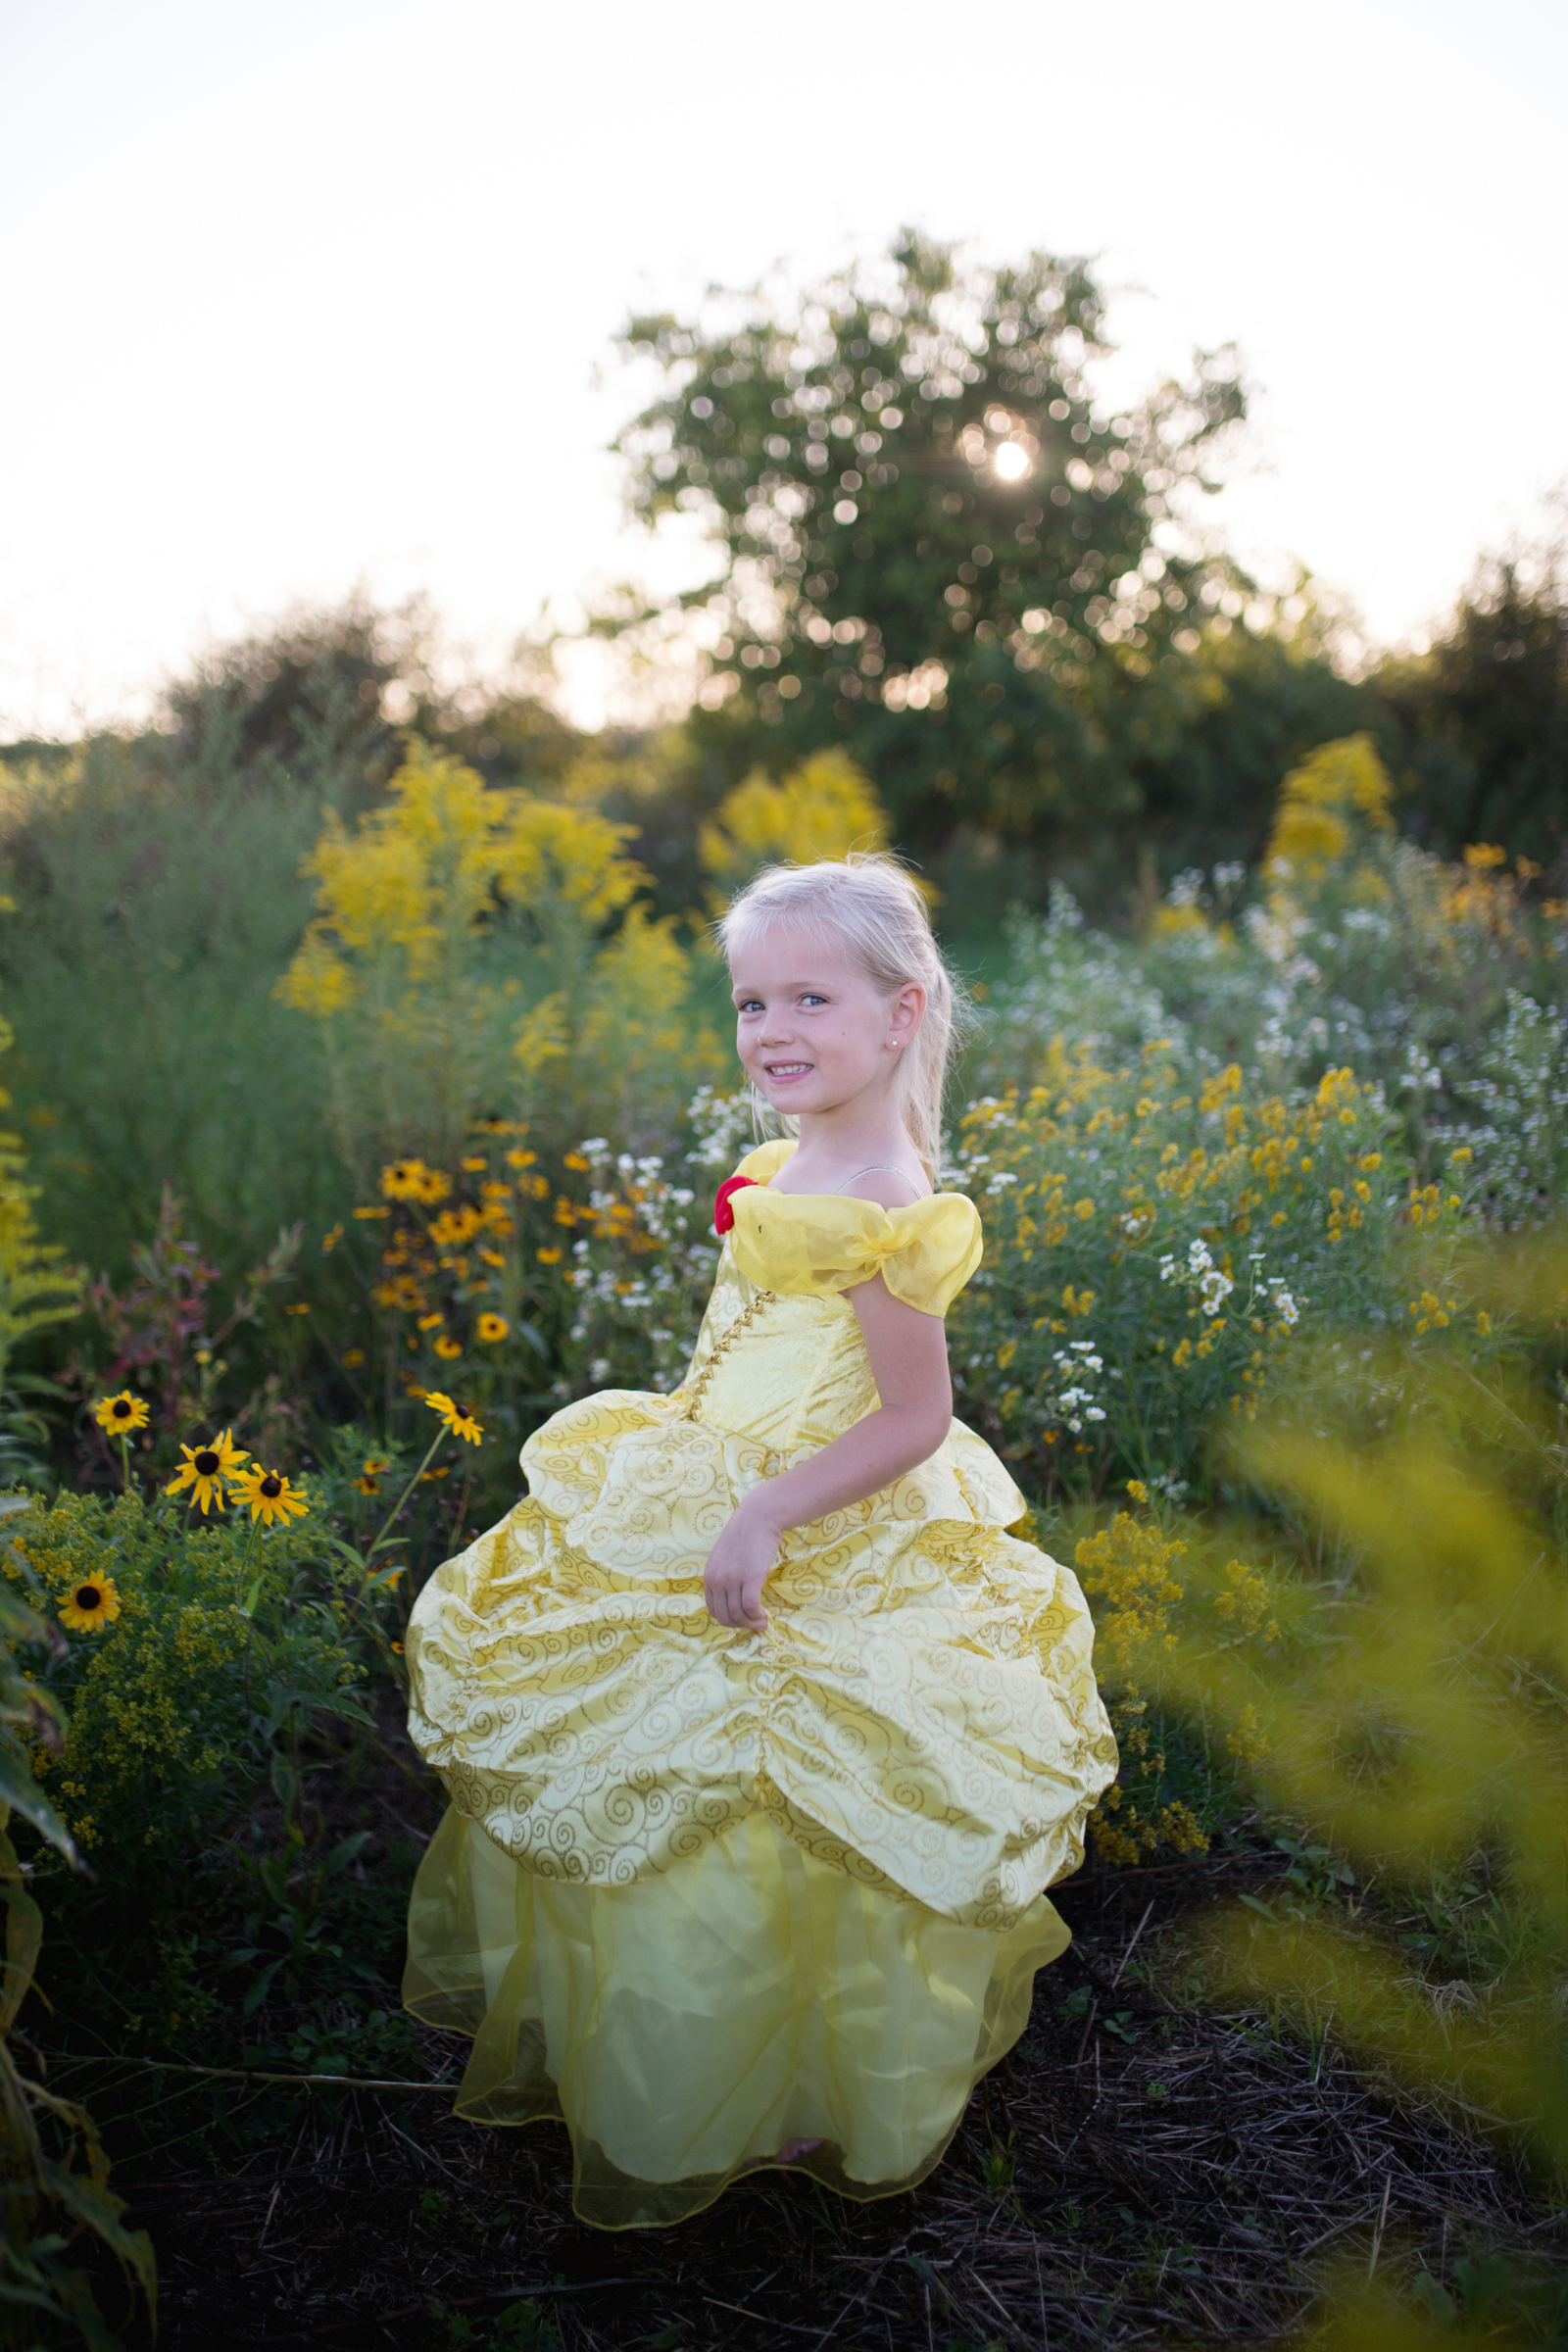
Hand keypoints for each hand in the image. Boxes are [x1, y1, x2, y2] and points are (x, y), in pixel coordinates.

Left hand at [703, 1492, 780, 1631]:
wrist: (758, 1517)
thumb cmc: (746, 1535)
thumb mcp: (725, 1557)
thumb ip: (725, 1575)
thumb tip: (733, 1597)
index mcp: (709, 1576)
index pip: (713, 1610)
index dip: (728, 1619)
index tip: (742, 1619)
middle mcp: (717, 1579)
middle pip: (724, 1616)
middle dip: (740, 1625)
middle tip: (754, 1623)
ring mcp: (732, 1579)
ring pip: (738, 1615)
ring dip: (751, 1623)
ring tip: (762, 1621)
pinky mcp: (750, 1577)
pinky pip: (751, 1607)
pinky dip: (757, 1616)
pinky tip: (765, 1615)